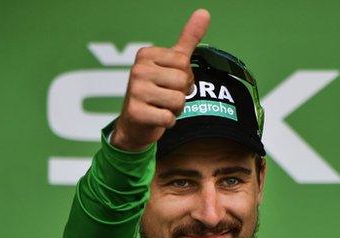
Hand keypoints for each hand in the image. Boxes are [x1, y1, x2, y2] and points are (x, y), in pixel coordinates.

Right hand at [111, 9, 210, 150]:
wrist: (135, 123)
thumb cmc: (157, 90)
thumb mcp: (172, 63)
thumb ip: (188, 39)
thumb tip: (204, 12)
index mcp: (146, 54)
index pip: (185, 64)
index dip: (185, 77)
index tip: (170, 82)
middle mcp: (137, 69)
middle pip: (183, 81)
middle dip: (181, 94)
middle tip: (165, 97)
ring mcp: (135, 90)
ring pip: (178, 100)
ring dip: (175, 109)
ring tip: (161, 106)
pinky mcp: (136, 112)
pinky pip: (169, 118)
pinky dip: (168, 122)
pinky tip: (156, 118)